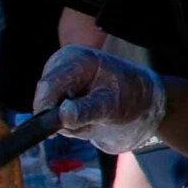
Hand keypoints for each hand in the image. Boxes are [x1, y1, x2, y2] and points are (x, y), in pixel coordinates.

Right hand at [33, 46, 167, 154]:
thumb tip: (63, 115)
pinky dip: (71, 126)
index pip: (47, 85)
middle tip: (91, 121)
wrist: (143, 106)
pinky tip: (89, 121)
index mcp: (74, 59)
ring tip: (94, 119)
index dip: (47, 108)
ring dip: (69, 124)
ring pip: (48, 114)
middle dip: (62, 117)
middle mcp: (61, 68)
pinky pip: (55, 120)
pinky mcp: (60, 99)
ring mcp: (59, 84)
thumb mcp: (112, 106)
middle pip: (44, 101)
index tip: (57, 128)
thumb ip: (87, 111)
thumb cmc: (131, 98)